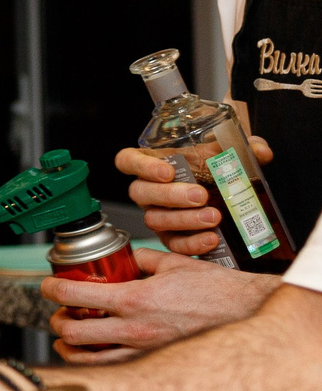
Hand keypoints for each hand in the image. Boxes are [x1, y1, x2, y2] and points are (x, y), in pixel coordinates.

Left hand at [42, 246, 272, 363]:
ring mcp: (143, 351)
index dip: (51, 289)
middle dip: (58, 322)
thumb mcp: (174, 263)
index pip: (74, 296)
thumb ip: (142, 260)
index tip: (47, 285)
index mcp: (134, 299)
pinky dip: (95, 362)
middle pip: (72, 333)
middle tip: (60, 313)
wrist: (247, 315)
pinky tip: (94, 353)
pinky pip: (113, 368)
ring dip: (70, 347)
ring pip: (87, 358)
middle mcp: (134, 329)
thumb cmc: (217, 291)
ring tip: (68, 337)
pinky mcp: (154, 364)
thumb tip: (125, 260)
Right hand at [115, 138, 271, 257]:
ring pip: (154, 219)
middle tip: (200, 196)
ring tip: (213, 217)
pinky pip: (173, 244)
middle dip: (170, 196)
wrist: (225, 191)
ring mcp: (157, 214)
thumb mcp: (230, 151)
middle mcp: (148, 190)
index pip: (128, 161)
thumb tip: (260, 151)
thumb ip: (246, 146)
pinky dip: (191, 244)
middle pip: (140, 193)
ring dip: (183, 220)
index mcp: (153, 163)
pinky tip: (212, 239)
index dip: (141, 167)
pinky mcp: (171, 237)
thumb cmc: (216, 167)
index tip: (167, 172)